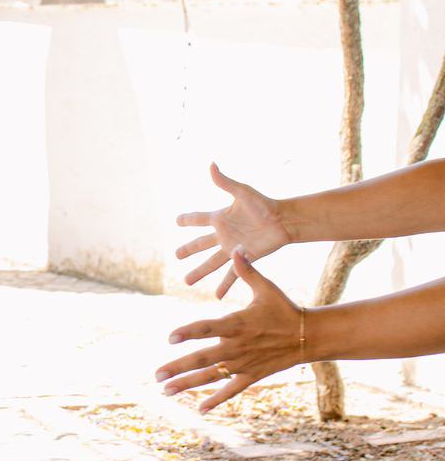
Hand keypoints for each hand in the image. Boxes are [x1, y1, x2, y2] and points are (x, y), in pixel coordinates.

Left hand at [156, 248, 303, 412]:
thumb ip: (246, 269)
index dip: (188, 332)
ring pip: (211, 377)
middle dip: (178, 367)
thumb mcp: (266, 287)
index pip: (207, 328)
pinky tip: (199, 408)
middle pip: (202, 359)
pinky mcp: (252, 375)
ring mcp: (243, 364)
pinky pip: (231, 391)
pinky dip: (216, 400)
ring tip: (165, 390)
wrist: (310, 336)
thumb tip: (235, 247)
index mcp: (237, 324)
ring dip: (187, 384)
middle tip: (156, 374)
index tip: (169, 338)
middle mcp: (237, 346)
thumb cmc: (284, 309)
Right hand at [176, 163, 290, 297]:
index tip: (176, 220)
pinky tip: (217, 296)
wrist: (284, 221)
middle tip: (176, 255)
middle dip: (188, 250)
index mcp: (220, 218)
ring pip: (211, 263)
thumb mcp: (242, 192)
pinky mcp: (244, 259)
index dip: (187, 219)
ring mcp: (233, 249)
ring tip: (187, 282)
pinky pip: (231, 275)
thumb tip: (211, 164)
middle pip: (200, 244)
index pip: (198, 219)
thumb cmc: (265, 204)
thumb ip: (225, 182)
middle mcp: (224, 235)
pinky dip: (224, 285)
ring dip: (199, 272)